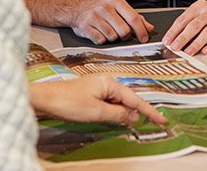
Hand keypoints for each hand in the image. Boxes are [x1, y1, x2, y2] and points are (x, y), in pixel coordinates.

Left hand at [30, 74, 166, 124]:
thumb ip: (117, 114)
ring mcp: (97, 88)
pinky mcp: (90, 95)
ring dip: (126, 112)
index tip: (161, 119)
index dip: (149, 110)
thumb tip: (133, 116)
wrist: (45, 98)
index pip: (134, 99)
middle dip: (139, 111)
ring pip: (118, 101)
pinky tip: (117, 118)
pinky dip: (115, 111)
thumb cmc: (68, 102)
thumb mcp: (96, 111)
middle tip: (153, 122)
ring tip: (136, 123)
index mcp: (110, 83)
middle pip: (128, 98)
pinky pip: (109, 103)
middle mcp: (105, 82)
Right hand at [70, 0, 153, 44]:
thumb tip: (149, 28)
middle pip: (124, 30)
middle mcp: (105, 8)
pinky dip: (102, 40)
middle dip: (125, 36)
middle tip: (122, 34)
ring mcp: (94, 17)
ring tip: (108, 30)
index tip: (144, 38)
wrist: (76, 9)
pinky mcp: (86, 27)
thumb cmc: (100, 8)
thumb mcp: (118, 7)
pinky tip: (99, 33)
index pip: (133, 17)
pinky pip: (101, 41)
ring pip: (113, 37)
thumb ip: (134, 17)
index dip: (141, 30)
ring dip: (113, 38)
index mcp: (115, 1)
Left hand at [162, 0, 206, 54]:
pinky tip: (205, 51)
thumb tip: (174, 38)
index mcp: (199, 7)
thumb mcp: (200, 14)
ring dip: (196, 44)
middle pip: (194, 25)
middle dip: (183, 38)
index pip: (184, 19)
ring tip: (188, 52)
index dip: (174, 31)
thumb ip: (188, 23)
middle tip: (175, 47)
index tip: (167, 40)